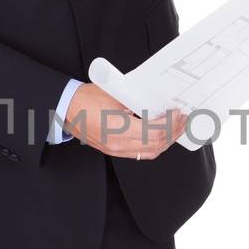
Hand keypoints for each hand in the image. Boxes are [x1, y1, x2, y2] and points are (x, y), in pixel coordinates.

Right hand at [63, 81, 187, 158]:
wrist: (65, 108)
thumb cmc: (86, 98)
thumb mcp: (116, 94)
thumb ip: (138, 102)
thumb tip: (160, 105)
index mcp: (119, 128)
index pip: (155, 132)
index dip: (170, 123)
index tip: (178, 113)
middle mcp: (118, 144)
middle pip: (156, 144)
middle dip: (173, 132)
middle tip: (183, 120)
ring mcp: (115, 150)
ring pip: (150, 152)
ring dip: (166, 141)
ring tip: (176, 129)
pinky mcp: (113, 151)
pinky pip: (140, 153)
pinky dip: (154, 146)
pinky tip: (161, 137)